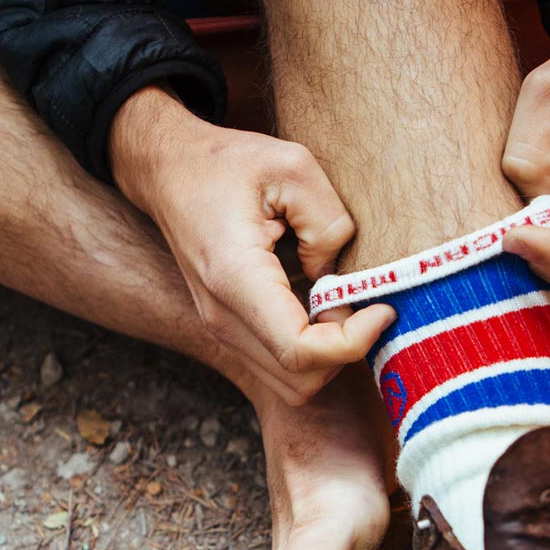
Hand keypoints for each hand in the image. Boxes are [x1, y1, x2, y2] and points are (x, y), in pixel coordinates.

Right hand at [108, 87, 394, 404]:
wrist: (167, 170)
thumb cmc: (227, 164)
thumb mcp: (293, 167)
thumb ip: (329, 223)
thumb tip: (339, 280)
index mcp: (235, 276)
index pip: (299, 350)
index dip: (352, 343)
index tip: (382, 308)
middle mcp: (222, 316)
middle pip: (300, 381)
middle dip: (345, 353)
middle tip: (363, 305)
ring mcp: (221, 330)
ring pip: (293, 386)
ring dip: (330, 358)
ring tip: (341, 307)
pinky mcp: (228, 332)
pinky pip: (280, 370)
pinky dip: (313, 355)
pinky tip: (322, 311)